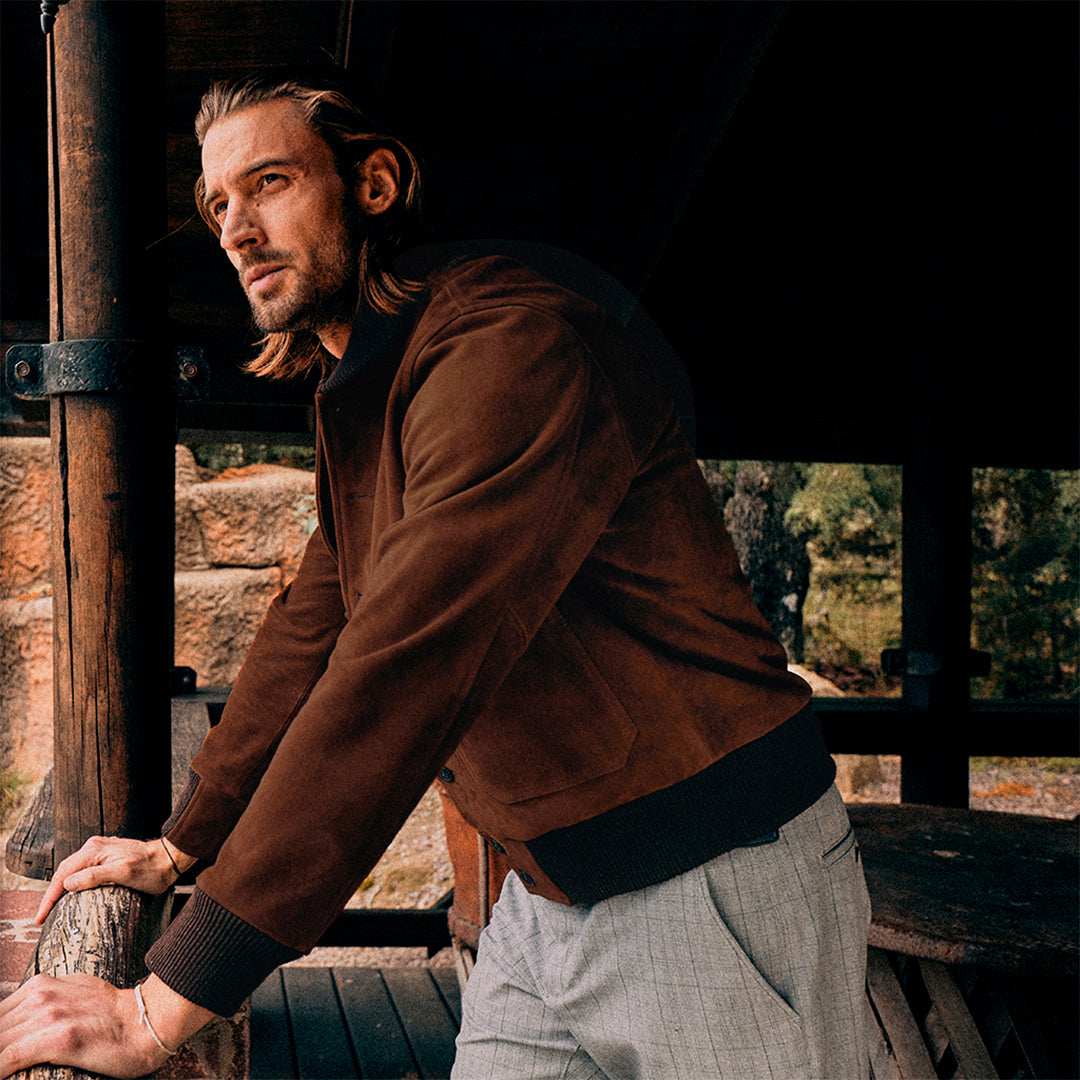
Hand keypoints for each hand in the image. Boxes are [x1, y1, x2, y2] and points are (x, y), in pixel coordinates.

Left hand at [0, 973, 169, 1078]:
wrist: (148, 1021)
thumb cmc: (113, 1014)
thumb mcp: (74, 993)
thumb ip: (45, 1001)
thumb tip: (22, 1019)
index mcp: (41, 984)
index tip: (3, 1048)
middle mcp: (41, 995)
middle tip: (3, 1062)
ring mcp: (49, 1016)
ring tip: (3, 1070)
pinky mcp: (58, 1040)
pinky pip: (7, 1059)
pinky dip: (0, 1070)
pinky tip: (2, 1075)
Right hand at [35, 836, 195, 925]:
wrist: (169, 859)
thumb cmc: (150, 868)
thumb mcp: (123, 874)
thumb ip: (95, 876)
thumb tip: (68, 883)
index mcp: (95, 850)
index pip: (63, 874)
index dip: (49, 897)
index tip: (40, 917)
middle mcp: (95, 846)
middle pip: (64, 870)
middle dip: (50, 893)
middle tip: (42, 916)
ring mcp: (101, 849)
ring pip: (72, 868)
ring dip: (60, 886)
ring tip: (51, 906)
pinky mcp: (107, 855)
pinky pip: (83, 867)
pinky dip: (73, 879)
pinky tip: (72, 890)